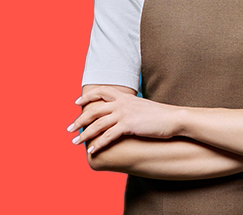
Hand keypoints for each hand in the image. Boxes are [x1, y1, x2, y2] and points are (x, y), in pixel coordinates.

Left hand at [68, 86, 182, 154]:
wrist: (174, 118)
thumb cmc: (160, 116)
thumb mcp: (142, 107)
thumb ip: (131, 108)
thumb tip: (125, 115)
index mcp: (125, 97)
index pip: (101, 92)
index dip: (87, 97)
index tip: (76, 103)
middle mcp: (122, 103)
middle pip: (94, 109)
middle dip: (79, 120)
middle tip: (68, 128)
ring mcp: (124, 113)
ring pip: (97, 124)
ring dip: (84, 134)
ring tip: (74, 142)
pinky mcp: (128, 125)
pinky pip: (108, 136)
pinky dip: (98, 144)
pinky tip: (92, 151)